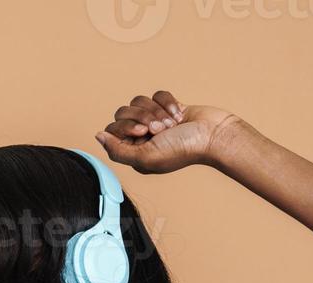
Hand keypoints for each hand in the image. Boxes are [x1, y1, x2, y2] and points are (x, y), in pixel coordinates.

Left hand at [93, 90, 239, 173]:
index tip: (144, 133)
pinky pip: (156, 95)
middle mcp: (142, 137)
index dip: (126, 127)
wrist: (214, 136)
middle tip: (161, 129)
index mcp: (134, 153)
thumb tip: (98, 136)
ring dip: (157, 111)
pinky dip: (169, 102)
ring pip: (139, 101)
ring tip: (172, 124)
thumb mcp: (145, 157)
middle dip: (143, 117)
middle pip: (123, 113)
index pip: (113, 130)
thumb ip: (117, 150)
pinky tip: (180, 114)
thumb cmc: (182, 150)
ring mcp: (155, 121)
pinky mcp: (168, 107)